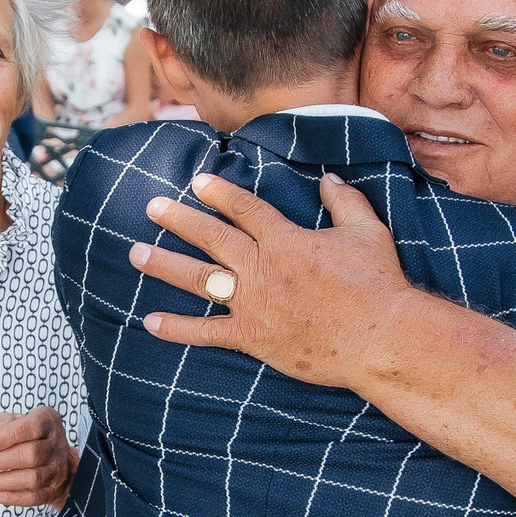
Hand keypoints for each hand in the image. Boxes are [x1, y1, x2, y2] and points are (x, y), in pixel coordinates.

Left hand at [0, 408, 75, 506]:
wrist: (55, 460)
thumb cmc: (27, 436)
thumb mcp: (14, 420)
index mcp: (47, 422)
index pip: (32, 427)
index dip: (8, 436)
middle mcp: (55, 446)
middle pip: (30, 455)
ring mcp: (56, 470)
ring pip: (31, 479)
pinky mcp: (50, 491)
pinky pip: (30, 497)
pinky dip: (7, 496)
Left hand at [128, 172, 413, 389]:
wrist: (380, 337)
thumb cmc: (377, 284)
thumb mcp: (367, 232)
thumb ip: (344, 201)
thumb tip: (328, 179)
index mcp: (286, 239)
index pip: (243, 208)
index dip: (218, 192)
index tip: (197, 182)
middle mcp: (262, 267)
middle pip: (211, 237)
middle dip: (178, 219)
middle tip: (151, 207)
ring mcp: (254, 303)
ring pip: (199, 279)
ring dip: (165, 266)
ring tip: (135, 254)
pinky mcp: (254, 337)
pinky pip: (207, 333)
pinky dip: (178, 329)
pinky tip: (151, 322)